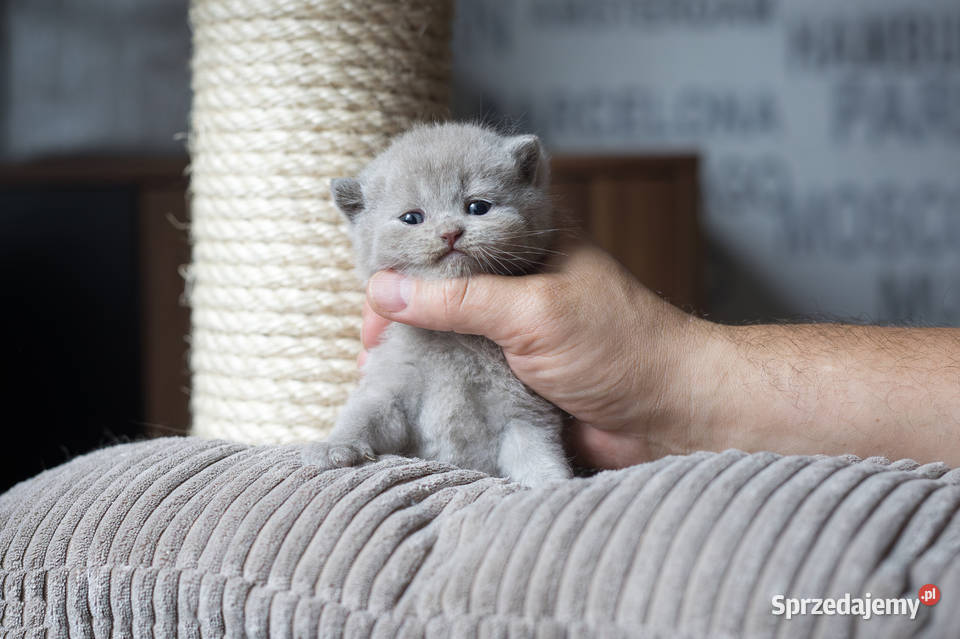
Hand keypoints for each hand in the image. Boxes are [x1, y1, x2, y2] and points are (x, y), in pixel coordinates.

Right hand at [360, 242, 713, 467]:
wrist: (672, 414)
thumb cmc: (619, 345)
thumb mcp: (533, 310)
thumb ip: (458, 300)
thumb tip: (384, 290)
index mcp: (528, 246)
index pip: (450, 242)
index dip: (407, 261)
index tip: (372, 294)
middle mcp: (517, 284)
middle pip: (443, 289)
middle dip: (402, 314)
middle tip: (368, 346)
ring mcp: (515, 334)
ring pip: (450, 336)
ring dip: (414, 354)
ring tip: (373, 375)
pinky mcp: (515, 378)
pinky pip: (465, 376)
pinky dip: (436, 385)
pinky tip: (407, 396)